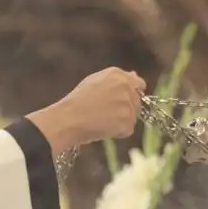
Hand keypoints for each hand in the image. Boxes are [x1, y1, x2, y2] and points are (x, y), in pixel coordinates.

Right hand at [27, 67, 145, 149]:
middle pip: (137, 102)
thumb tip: (134, 75)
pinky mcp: (127, 123)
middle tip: (107, 115)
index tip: (123, 102)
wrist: (69, 119)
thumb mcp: (94, 81)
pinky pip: (127, 130)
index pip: (138, 84)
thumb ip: (116, 79)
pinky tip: (103, 129)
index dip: (132, 94)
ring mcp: (128, 105)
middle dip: (126, 109)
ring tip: (102, 121)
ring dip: (121, 121)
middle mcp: (126, 87)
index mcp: (118, 75)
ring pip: (133, 116)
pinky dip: (118, 132)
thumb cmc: (77, 101)